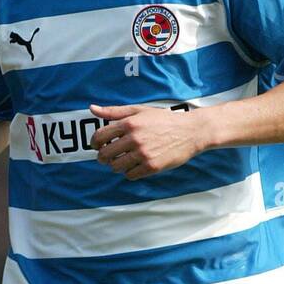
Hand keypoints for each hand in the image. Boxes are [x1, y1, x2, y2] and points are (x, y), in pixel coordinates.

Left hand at [89, 104, 203, 179]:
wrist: (190, 131)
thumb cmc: (164, 119)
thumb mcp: (139, 111)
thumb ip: (114, 111)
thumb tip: (92, 108)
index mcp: (129, 123)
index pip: (99, 137)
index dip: (95, 143)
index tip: (97, 146)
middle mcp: (134, 138)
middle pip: (105, 154)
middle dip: (103, 157)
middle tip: (108, 157)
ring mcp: (143, 153)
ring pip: (116, 167)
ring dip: (116, 165)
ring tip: (122, 161)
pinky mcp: (152, 166)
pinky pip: (130, 175)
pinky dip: (129, 172)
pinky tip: (135, 166)